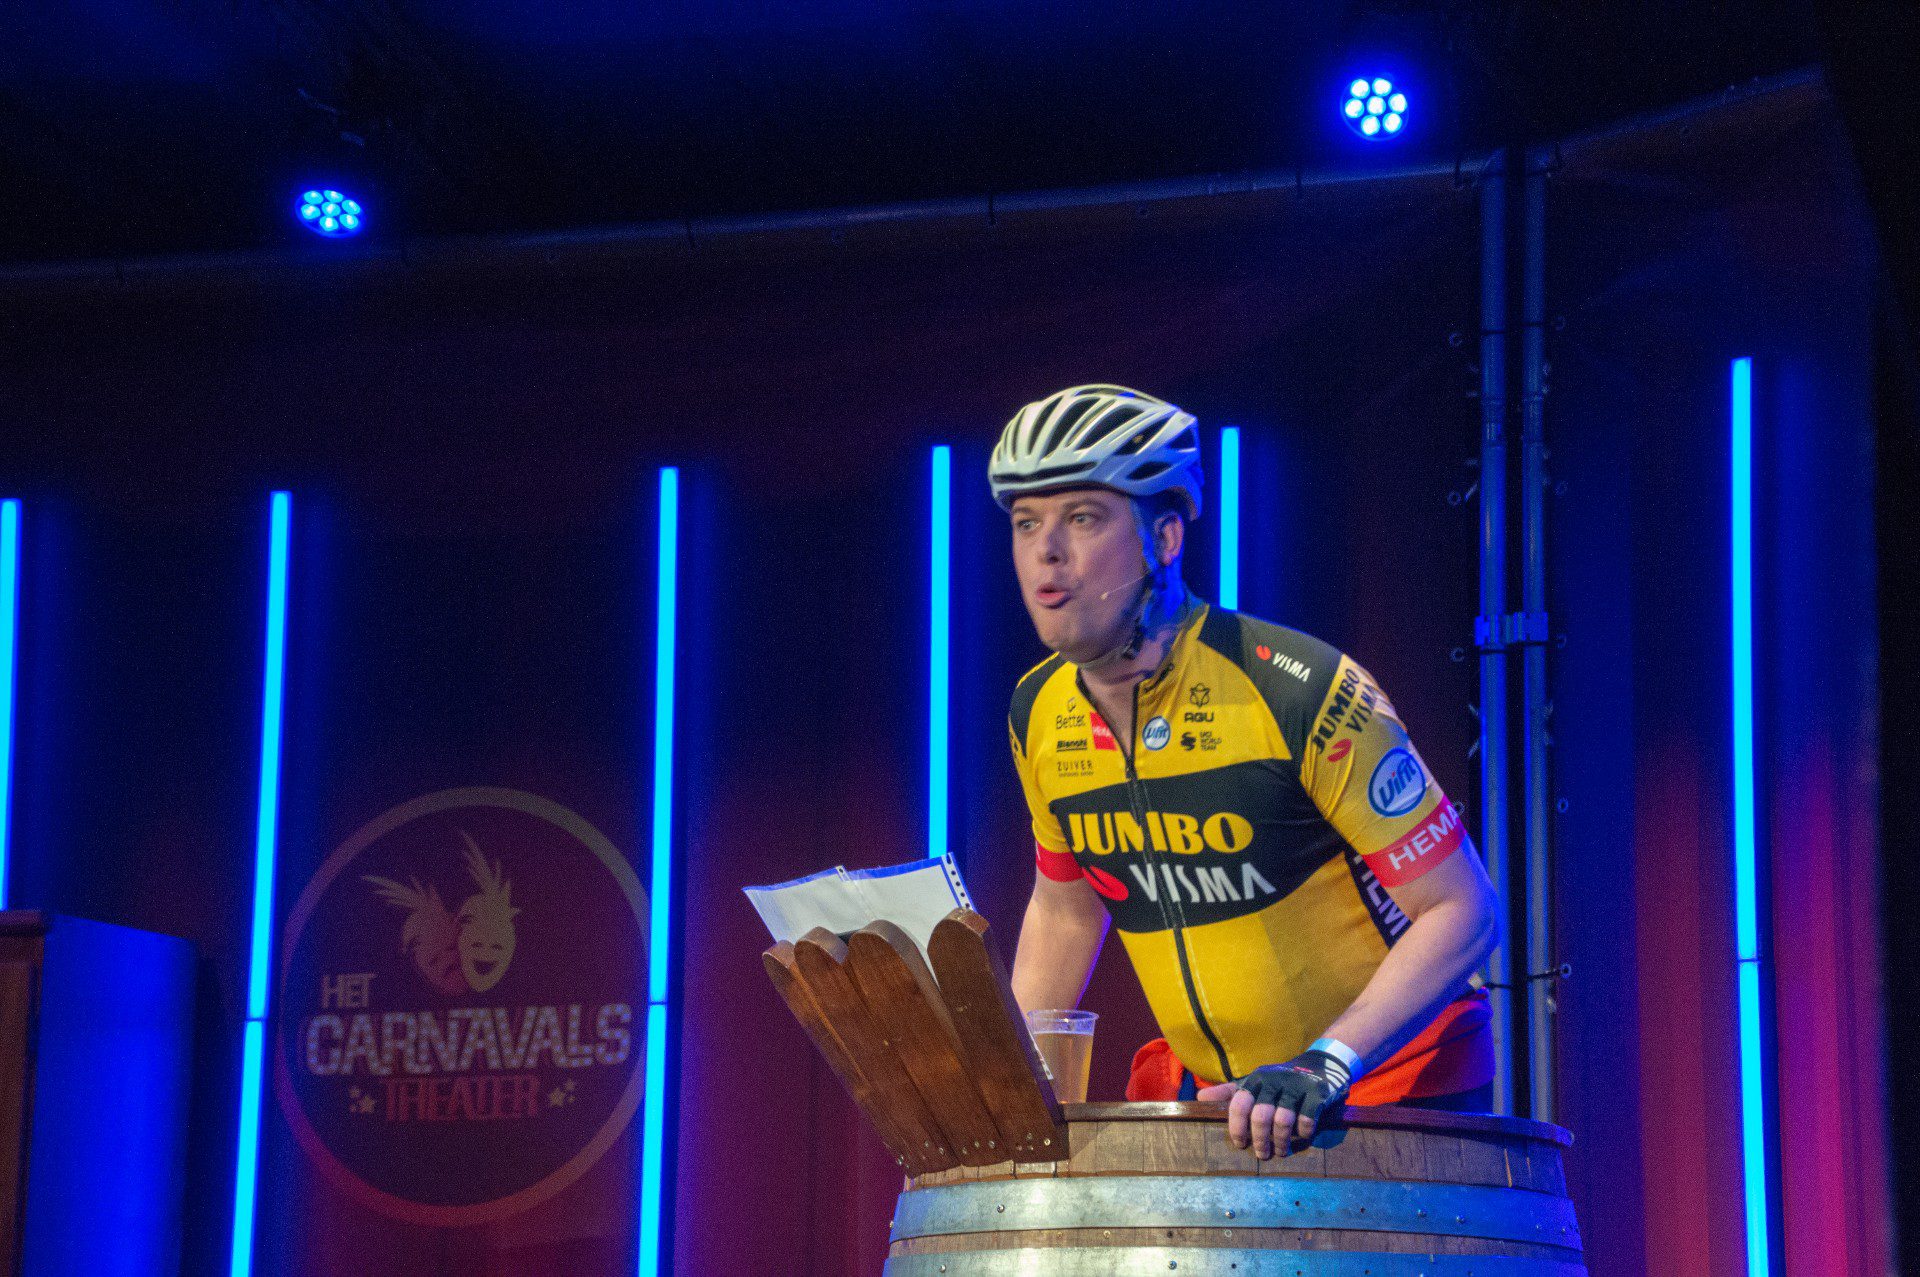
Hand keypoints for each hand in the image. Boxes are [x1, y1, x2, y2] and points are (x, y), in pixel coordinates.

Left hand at [1196, 1048, 1351, 1158]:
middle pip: (1260, 1116)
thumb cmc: (1278, 1082)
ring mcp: (1296, 1086)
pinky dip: (1303, 1132)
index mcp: (1255, 1080)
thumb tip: (1199, 1098)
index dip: (1237, 1127)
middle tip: (1261, 1155)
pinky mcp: (1316, 1093)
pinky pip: (1307, 1119)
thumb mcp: (1252, 1084)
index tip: (1240, 1144)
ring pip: (1282, 1120)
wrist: (1318, 1066)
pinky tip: (1302, 1138)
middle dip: (1260, 1140)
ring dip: (1281, 1141)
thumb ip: (1228, 1093)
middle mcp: (1274, 1081)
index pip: (1239, 1104)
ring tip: (1280, 1152)